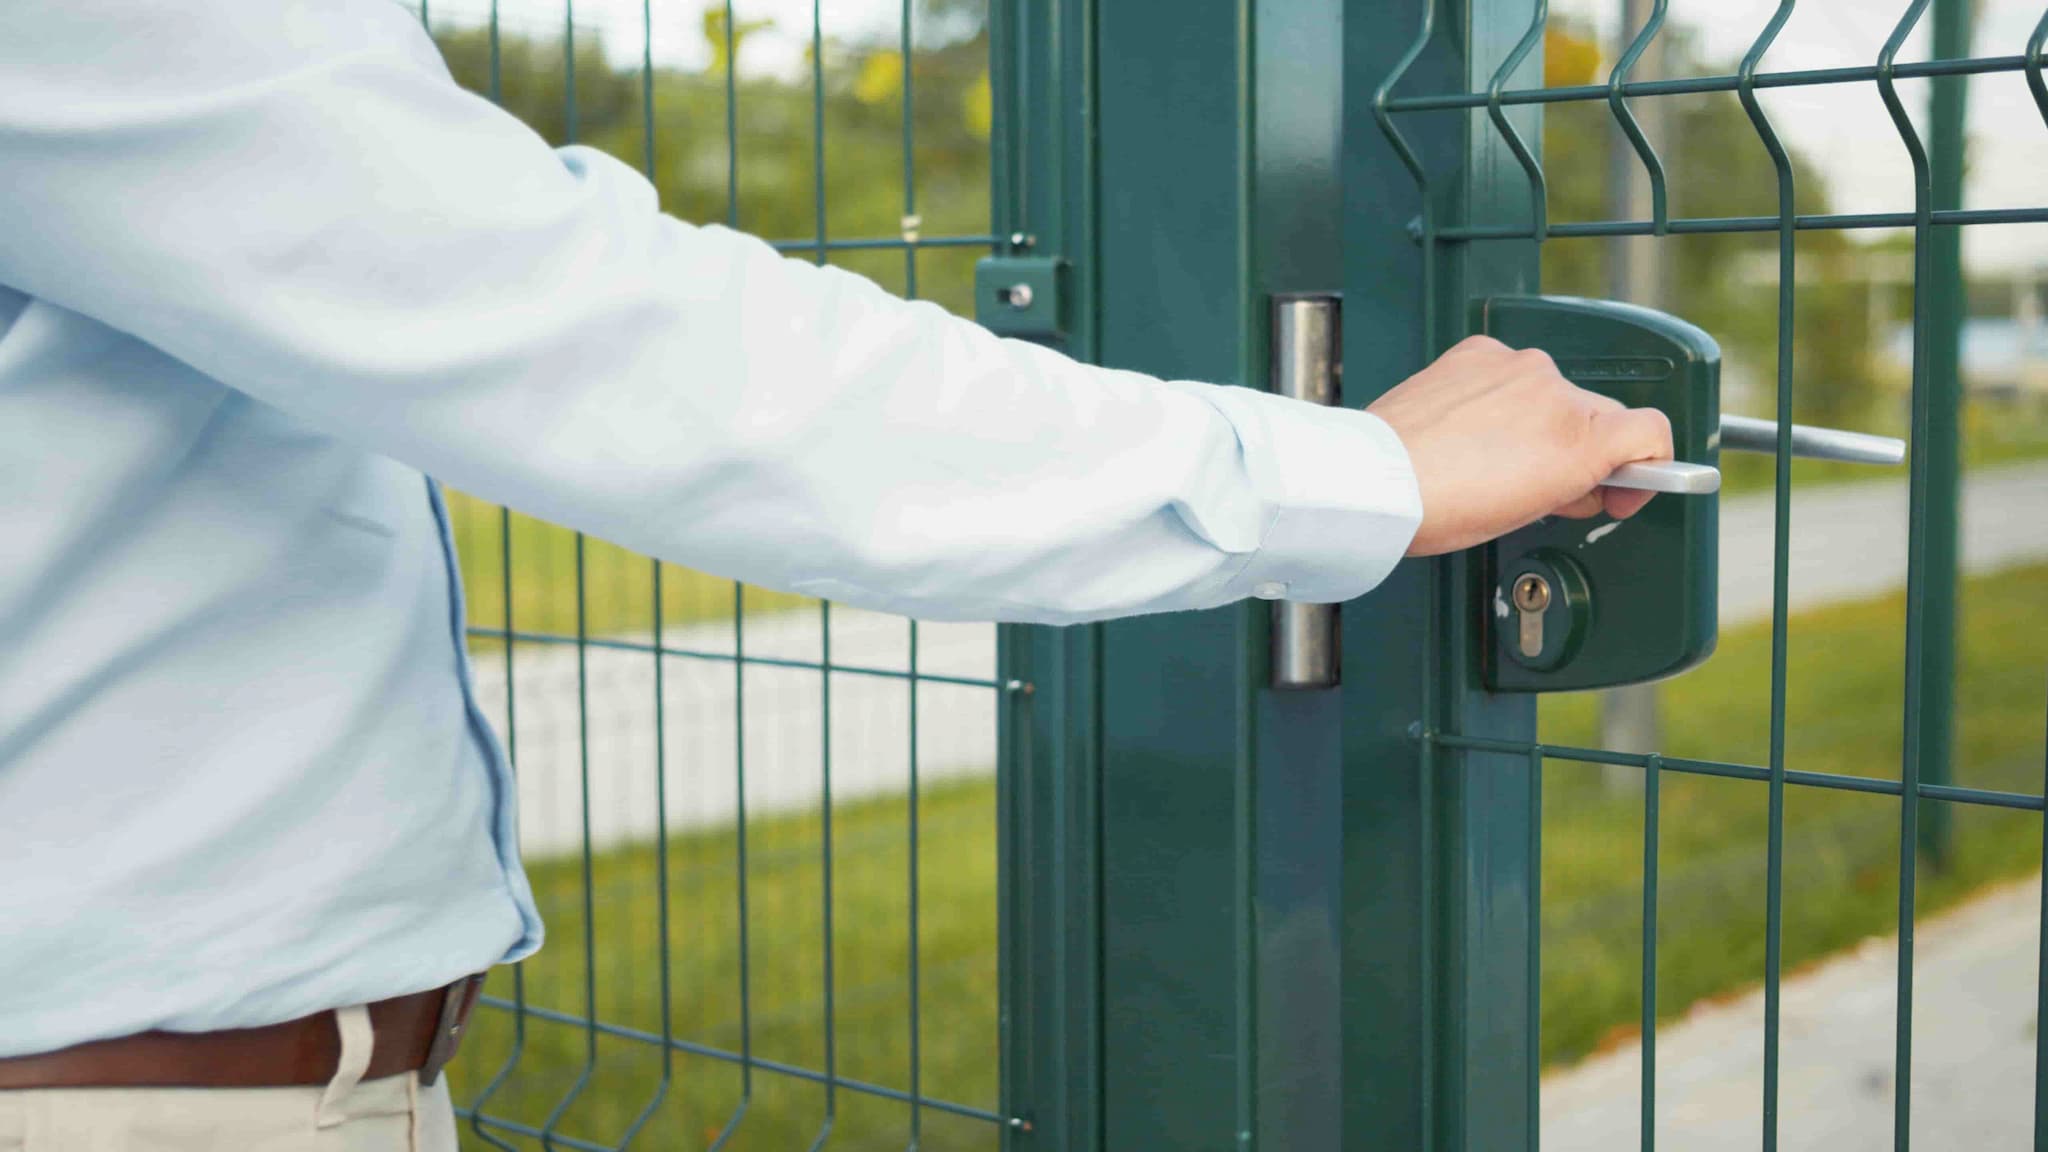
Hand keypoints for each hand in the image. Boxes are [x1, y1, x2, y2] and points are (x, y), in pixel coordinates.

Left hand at [1367, 335, 1674, 556]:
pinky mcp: (1478, 351)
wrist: (1376, 480)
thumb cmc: (1441, 507)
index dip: (1648, 466)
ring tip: (1493, 457)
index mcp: (1580, 439)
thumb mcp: (1527, 514)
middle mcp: (1556, 390)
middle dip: (1583, 449)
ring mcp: (1516, 364)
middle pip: (1599, 415)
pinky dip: (1498, 395)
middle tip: (1547, 485)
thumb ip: (1575, 488)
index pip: (1652, 433)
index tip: (1625, 487)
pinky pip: (1508, 371)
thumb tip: (1591, 481)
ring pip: (1552, 392)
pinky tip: (1470, 427)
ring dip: (1537, 420)